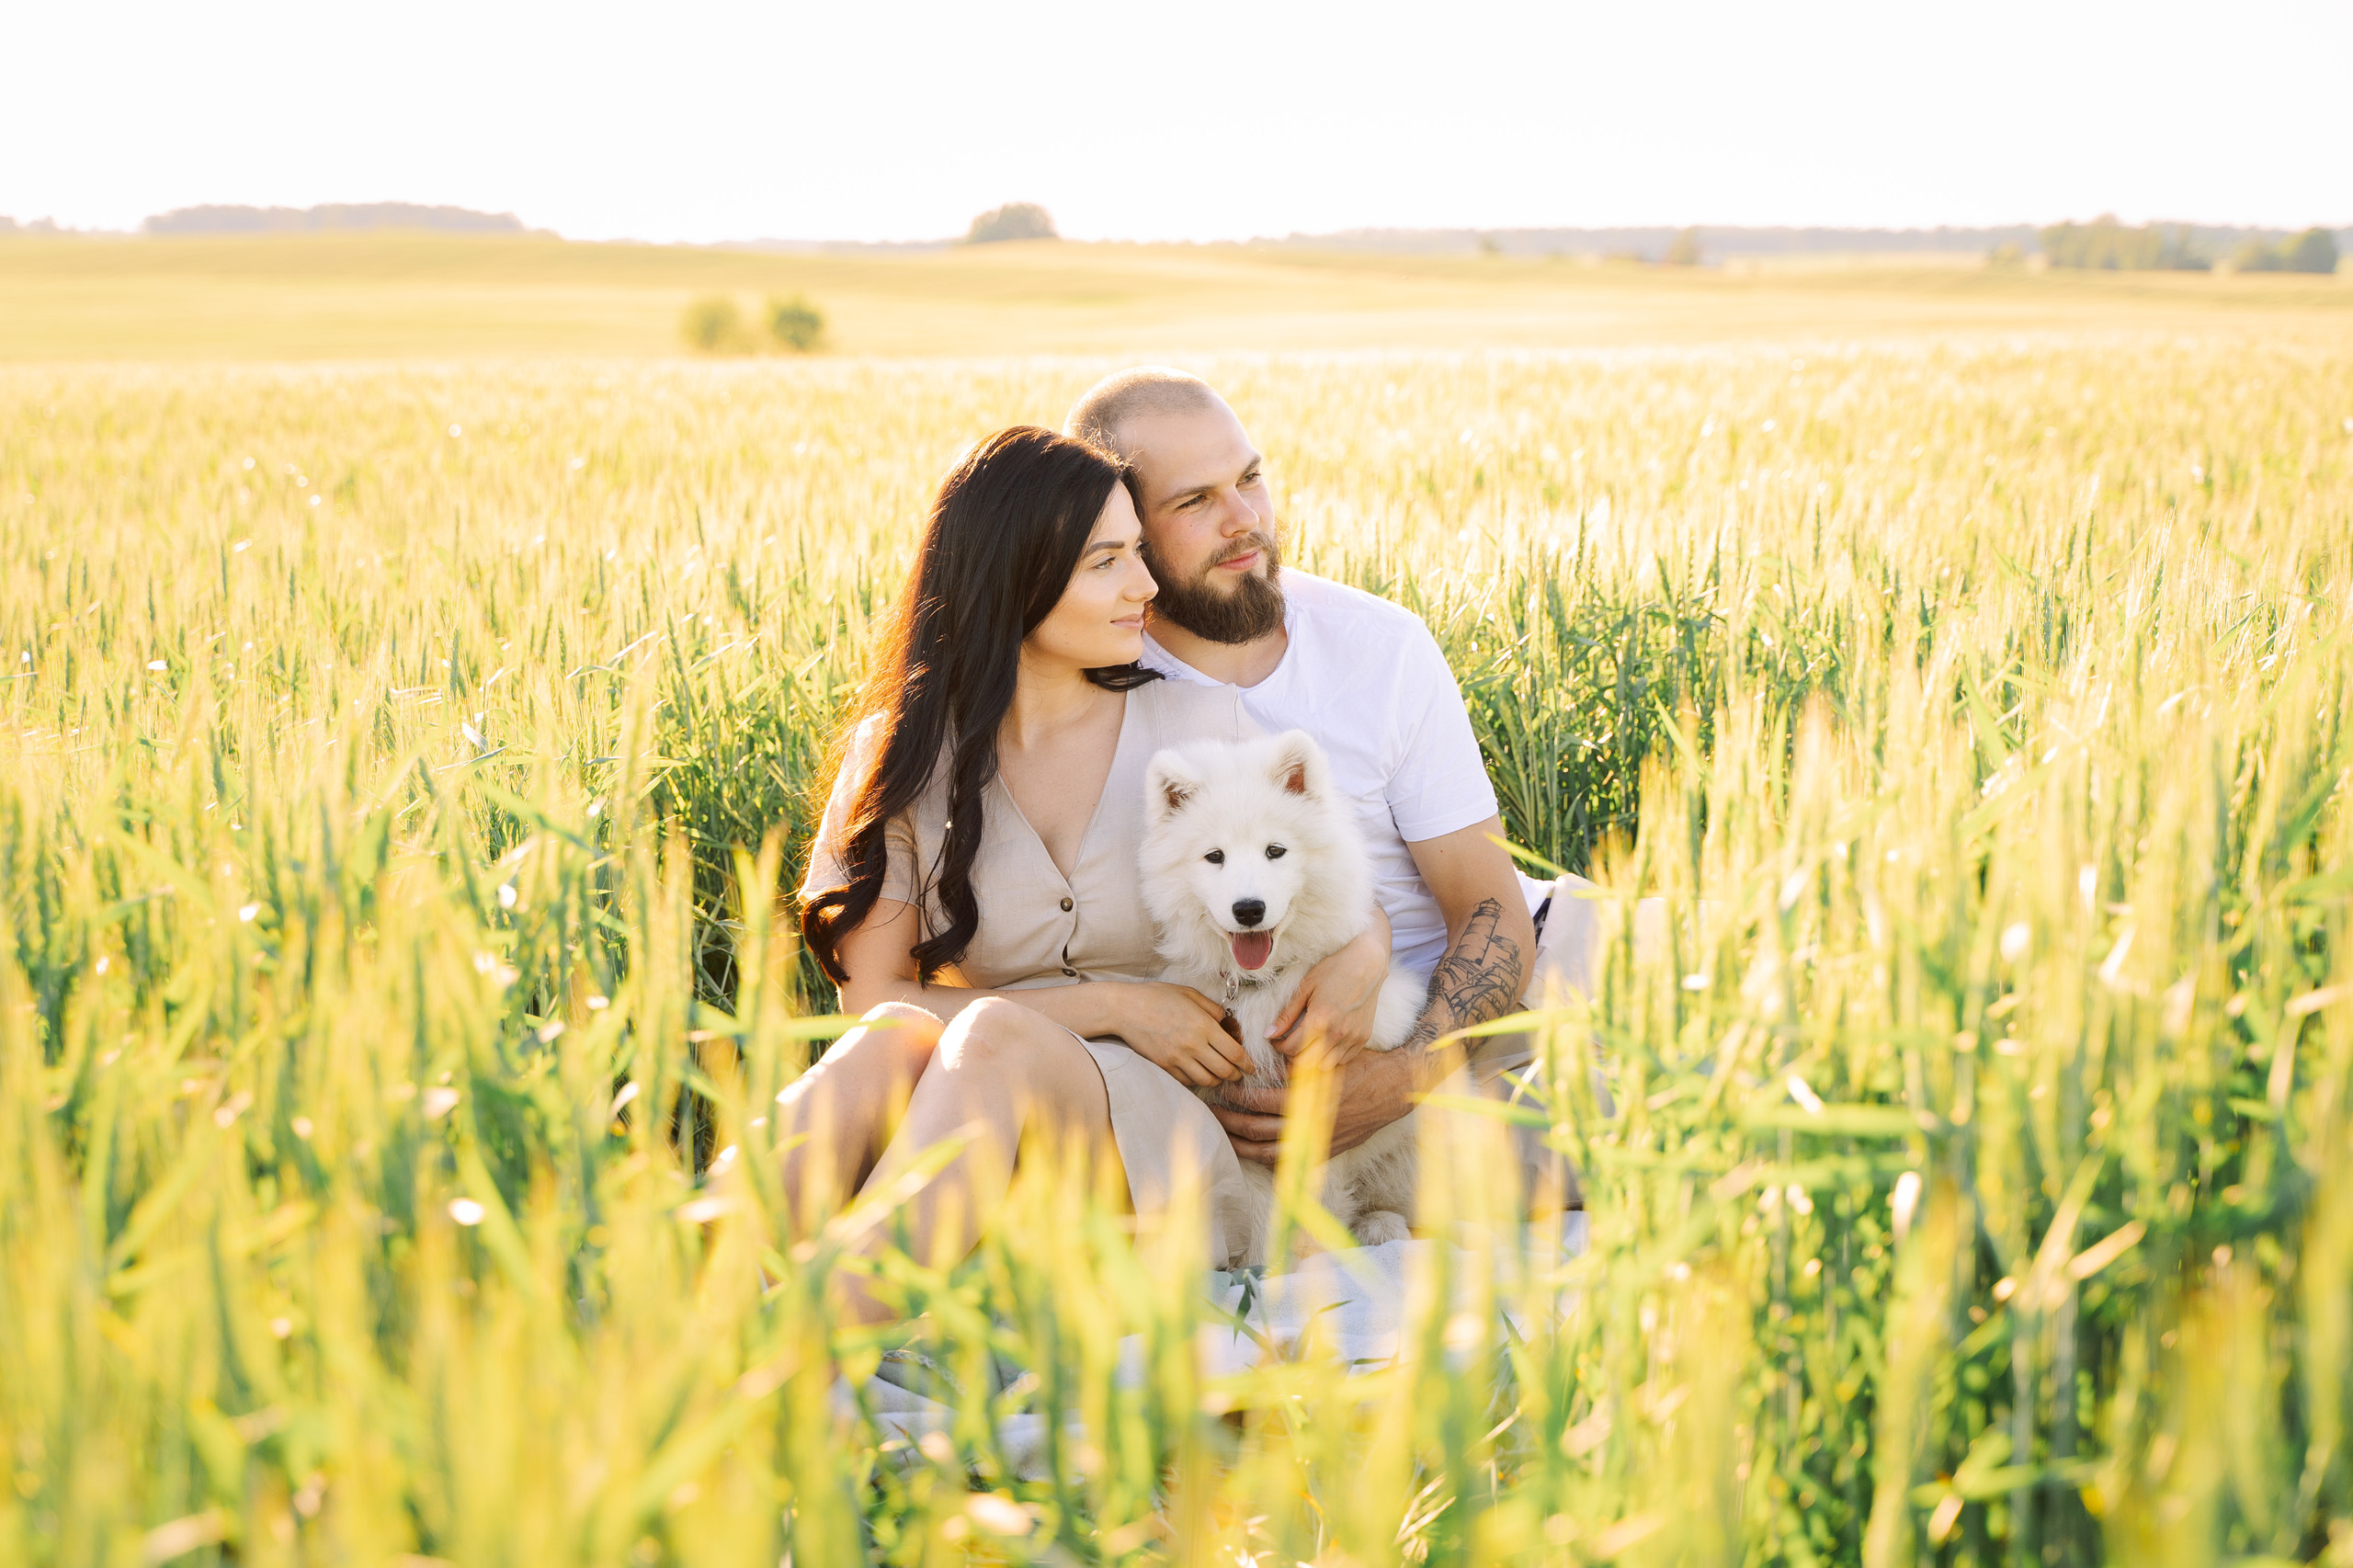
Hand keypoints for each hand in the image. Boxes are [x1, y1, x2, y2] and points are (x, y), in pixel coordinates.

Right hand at [1100, 981, 1251, 1087]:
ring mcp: (1177, 1058)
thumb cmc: (1157, 997)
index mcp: (1203, 1026)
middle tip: (1239, 1073)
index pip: (1234, 1053)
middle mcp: (1192, 1045)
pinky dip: (1196, 1079)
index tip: (1252, 1067)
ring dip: (1217, 1079)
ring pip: (1207, 1080)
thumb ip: (1212, 1009)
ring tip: (1219, 1074)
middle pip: (1224, 1071)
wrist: (1125, 1009)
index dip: (1247, 1063)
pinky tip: (1198, 1071)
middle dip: (1236, 1075)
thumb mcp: (1190, 994)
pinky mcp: (1164, 1066)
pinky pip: (1187, 1081)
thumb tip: (1226, 1022)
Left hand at [1208, 1048, 1415, 1166]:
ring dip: (1243, 1146)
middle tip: (1212, 1114)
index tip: (1222, 1088)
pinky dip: (1268, 1160)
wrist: (1395, 1089)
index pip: (1259, 1102)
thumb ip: (1295, 1063)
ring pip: (1269, 1153)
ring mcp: (1317, 1142)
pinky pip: (1290, 1162)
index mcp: (1307, 1098)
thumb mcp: (1327, 1057)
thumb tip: (1263, 1057)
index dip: (1237, 1097)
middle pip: (1257, 1131)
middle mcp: (1309, 1124)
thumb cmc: (1361, 1066)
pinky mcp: (1325, 1151)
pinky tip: (1253, 1153)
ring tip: (1224, 1137)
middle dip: (1231, 1123)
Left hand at [1268, 921, 1390, 1069]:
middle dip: (1293, 1056)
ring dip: (1313, 1059)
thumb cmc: (1334, 970)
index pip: (1292, 1049)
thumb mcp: (1305, 988)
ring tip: (1308, 1044)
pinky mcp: (1364, 1038)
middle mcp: (1337, 1033)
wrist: (1367, 964)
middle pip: (1307, 1063)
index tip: (1276, 1040)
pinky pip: (1344, 1060)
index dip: (1279, 1047)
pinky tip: (1326, 1042)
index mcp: (1320, 1020)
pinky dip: (1332, 1057)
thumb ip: (1287, 1014)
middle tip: (1290, 1043)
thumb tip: (1268, 1034)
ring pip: (1326, 1066)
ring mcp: (1353, 1038)